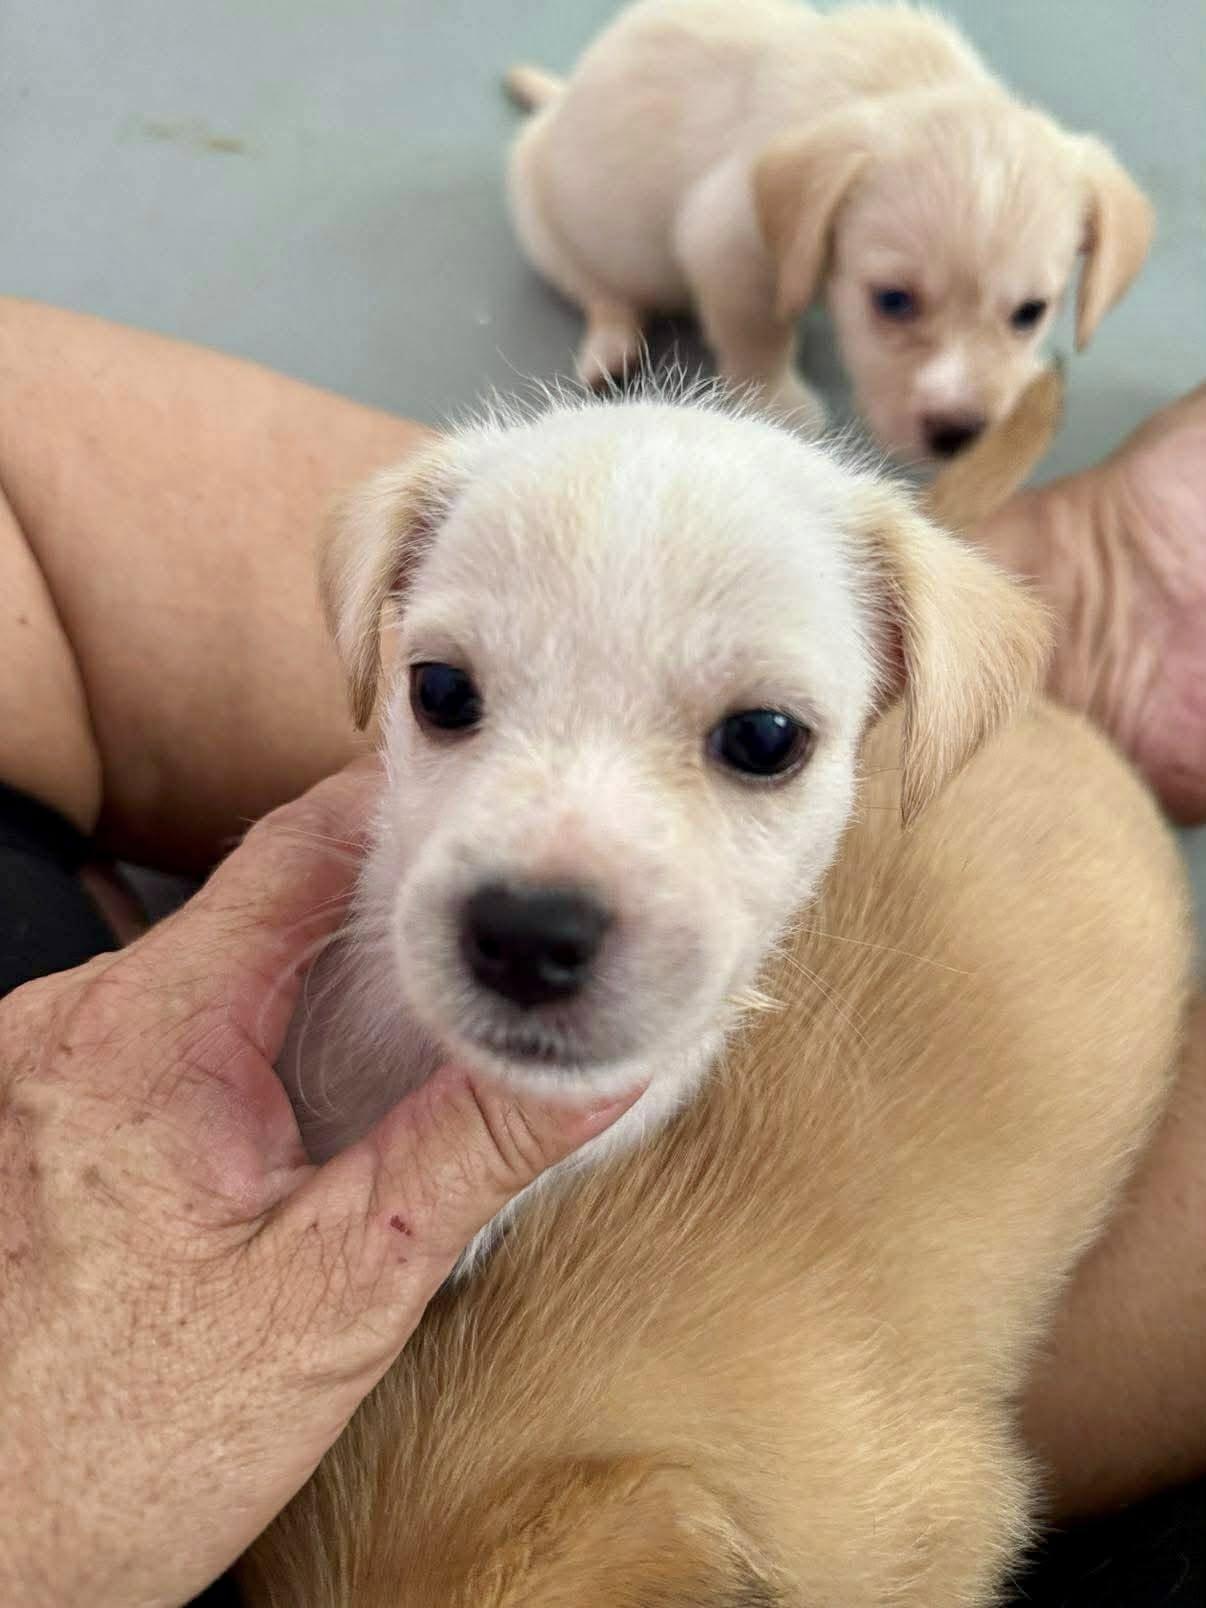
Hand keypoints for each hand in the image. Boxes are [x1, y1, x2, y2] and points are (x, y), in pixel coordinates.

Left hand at [0, 764, 636, 1607]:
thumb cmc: (129, 1444)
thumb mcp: (339, 1288)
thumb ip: (473, 1152)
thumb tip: (602, 1065)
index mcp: (143, 1033)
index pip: (296, 849)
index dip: (412, 816)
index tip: (505, 821)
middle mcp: (76, 1019)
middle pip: (263, 898)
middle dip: (388, 909)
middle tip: (499, 934)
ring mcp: (52, 1058)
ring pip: (225, 959)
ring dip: (325, 976)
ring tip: (431, 1016)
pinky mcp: (53, 1103)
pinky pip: (182, 1019)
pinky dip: (266, 1029)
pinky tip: (327, 1090)